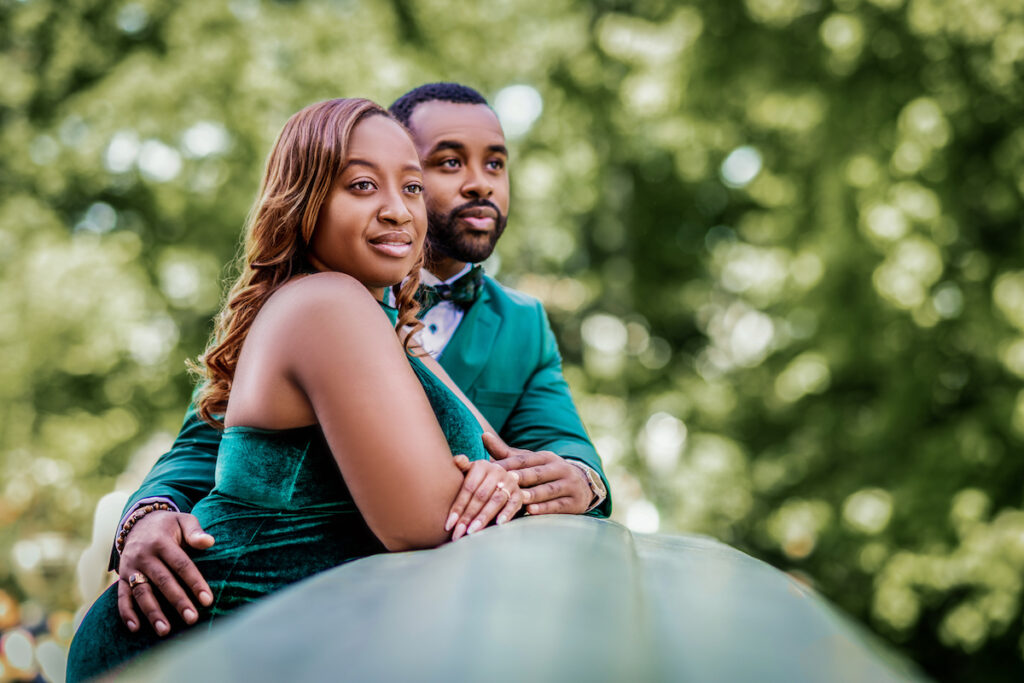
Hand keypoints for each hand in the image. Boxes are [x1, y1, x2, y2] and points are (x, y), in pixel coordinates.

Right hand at [117, 511, 214, 635]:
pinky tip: (136, 628)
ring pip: (141, 592)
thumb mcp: (183, 520)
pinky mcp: (121, 577)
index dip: (194, 582)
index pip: (181, 564)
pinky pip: (121, 597)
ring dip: (152, 612)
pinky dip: (126, 613)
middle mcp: (144, 555)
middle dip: (177, 601)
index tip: (207, 600)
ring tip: (165, 631)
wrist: (138, 522)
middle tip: (192, 618)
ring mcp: (130, 567)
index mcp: (162, 541)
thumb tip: (209, 542)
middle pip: (162, 581)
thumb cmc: (169, 525)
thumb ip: (195, 531)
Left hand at [446, 455, 522, 540]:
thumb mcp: (468, 473)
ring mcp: (509, 482)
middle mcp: (497, 471)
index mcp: (482, 465)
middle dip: (468, 516)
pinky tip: (498, 524)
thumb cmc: (476, 482)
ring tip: (472, 532)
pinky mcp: (519, 494)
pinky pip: (513, 504)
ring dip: (483, 517)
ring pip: (495, 501)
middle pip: (480, 496)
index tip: (449, 524)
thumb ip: (461, 467)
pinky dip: (507, 514)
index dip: (458, 507)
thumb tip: (458, 459)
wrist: (497, 481)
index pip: (468, 488)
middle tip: (458, 532)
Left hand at [483, 433, 591, 515]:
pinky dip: (545, 508)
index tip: (493, 468)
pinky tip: (532, 511)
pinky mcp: (574, 502)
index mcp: (546, 457)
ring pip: (549, 489)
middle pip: (538, 473)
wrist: (581, 486)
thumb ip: (505, 453)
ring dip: (533, 494)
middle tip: (507, 480)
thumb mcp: (529, 462)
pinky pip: (558, 505)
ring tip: (519, 498)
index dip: (509, 463)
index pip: (525, 459)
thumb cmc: (544, 473)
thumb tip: (483, 435)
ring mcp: (569, 485)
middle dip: (523, 477)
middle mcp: (559, 468)